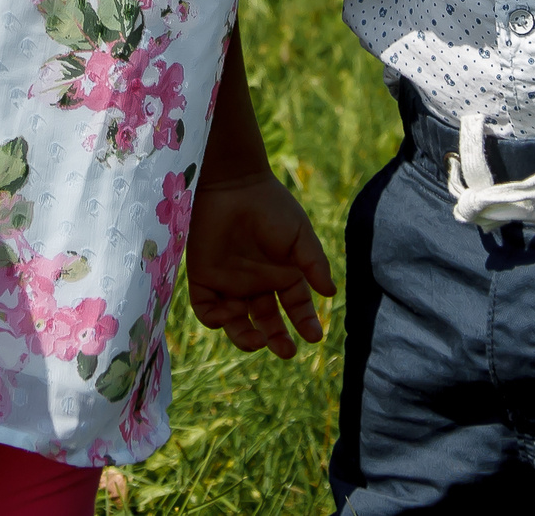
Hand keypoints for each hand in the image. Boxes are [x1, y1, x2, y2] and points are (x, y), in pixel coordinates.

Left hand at [185, 170, 335, 358]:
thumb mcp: (299, 235)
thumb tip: (330, 294)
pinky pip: (207, 309)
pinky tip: (230, 315)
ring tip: (258, 340)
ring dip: (246, 338)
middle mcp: (256, 283)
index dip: (306, 323)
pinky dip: (216, 319)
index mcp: (281, 274)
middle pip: (267, 322)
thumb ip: (314, 263)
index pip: (295, 307)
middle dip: (277, 339)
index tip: (315, 337)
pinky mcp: (204, 278)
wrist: (233, 184)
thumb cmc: (270, 206)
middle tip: (286, 351)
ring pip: (237, 323)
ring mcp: (230, 282)